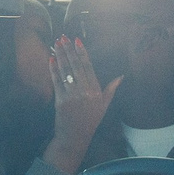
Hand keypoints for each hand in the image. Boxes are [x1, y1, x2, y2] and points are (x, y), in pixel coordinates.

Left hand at [42, 36, 118, 174]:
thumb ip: (111, 89)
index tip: (77, 41)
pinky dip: (53, 69)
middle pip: (75, 66)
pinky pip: (56, 81)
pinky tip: (51, 59)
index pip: (88, 67)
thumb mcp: (104, 105)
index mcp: (96, 91)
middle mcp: (85, 92)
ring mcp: (72, 96)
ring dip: (60, 56)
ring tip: (57, 44)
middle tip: (63, 37)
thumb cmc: (90, 120)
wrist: (75, 137)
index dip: (82, 52)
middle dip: (68, 50)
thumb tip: (121, 76)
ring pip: (65, 71)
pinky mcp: (60, 100)